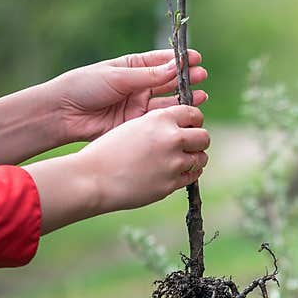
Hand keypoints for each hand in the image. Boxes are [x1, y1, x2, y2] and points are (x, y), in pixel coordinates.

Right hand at [24, 105, 209, 233]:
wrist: (93, 178)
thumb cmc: (108, 151)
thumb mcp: (133, 125)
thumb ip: (159, 125)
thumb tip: (181, 129)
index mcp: (161, 119)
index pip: (194, 114)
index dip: (194, 120)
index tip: (190, 125)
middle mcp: (171, 138)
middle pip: (204, 136)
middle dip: (199, 140)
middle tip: (190, 145)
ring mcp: (173, 163)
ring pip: (202, 158)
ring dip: (196, 158)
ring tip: (184, 159)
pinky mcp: (171, 183)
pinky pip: (193, 176)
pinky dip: (189, 173)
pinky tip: (179, 171)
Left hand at [52, 49, 207, 143]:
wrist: (63, 114)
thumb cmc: (85, 87)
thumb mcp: (118, 77)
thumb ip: (148, 76)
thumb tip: (175, 67)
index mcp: (132, 68)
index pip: (161, 62)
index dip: (179, 60)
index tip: (196, 58)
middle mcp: (138, 87)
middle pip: (168, 82)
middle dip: (186, 80)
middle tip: (202, 77)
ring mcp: (138, 107)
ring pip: (167, 102)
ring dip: (184, 99)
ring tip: (201, 96)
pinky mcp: (136, 125)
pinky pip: (159, 121)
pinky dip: (173, 118)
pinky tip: (186, 114)